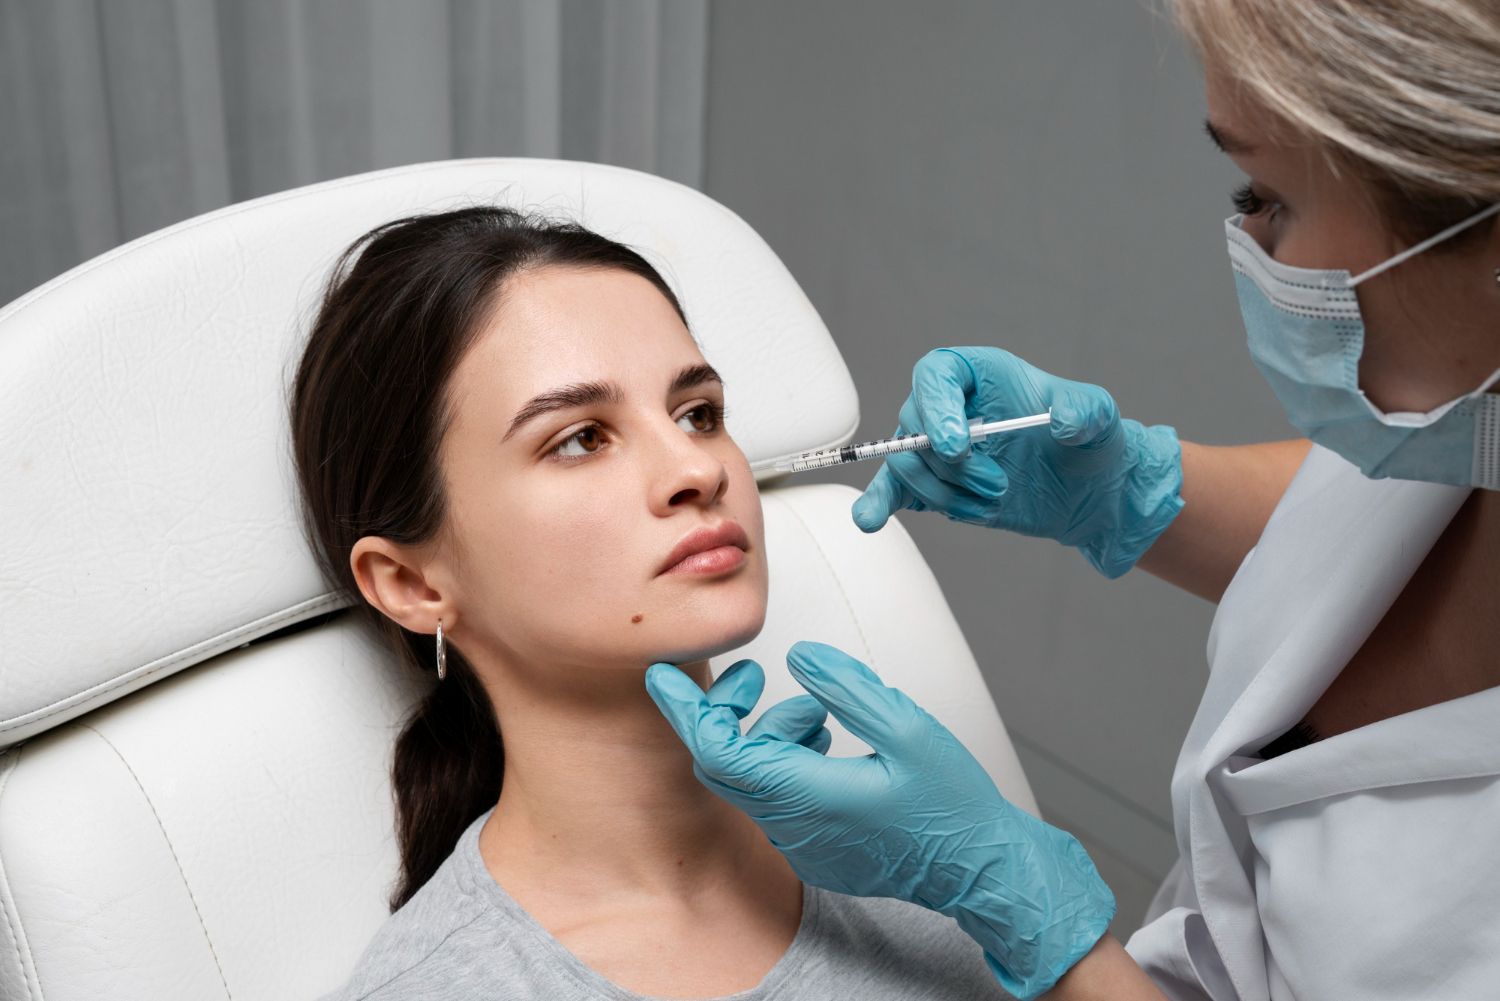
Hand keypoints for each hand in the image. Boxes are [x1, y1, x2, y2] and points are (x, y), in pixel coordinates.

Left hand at [646, 641, 1114, 1000]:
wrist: (980, 869)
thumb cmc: (952, 806)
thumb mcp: (907, 726)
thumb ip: (846, 687)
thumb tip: (799, 658)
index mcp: (807, 792)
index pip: (716, 748)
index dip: (685, 707)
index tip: (663, 674)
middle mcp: (794, 824)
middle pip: (723, 763)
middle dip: (728, 713)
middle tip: (749, 676)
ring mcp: (802, 844)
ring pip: (753, 779)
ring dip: (769, 736)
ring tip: (817, 715)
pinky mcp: (816, 852)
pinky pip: (777, 801)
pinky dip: (785, 763)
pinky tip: (823, 744)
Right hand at [851, 346, 1184, 577]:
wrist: (1086, 491)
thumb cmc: (1088, 441)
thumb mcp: (1098, 417)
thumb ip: (1083, 412)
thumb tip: (1059, 422)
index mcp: (978, 375)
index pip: (935, 375)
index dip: (936, 407)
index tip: (956, 446)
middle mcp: (948, 406)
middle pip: (915, 425)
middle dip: (952, 465)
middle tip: (998, 484)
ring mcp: (935, 448)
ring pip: (908, 465)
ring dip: (947, 492)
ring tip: (993, 501)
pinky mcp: (932, 485)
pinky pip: (893, 491)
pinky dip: (880, 504)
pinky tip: (870, 519)